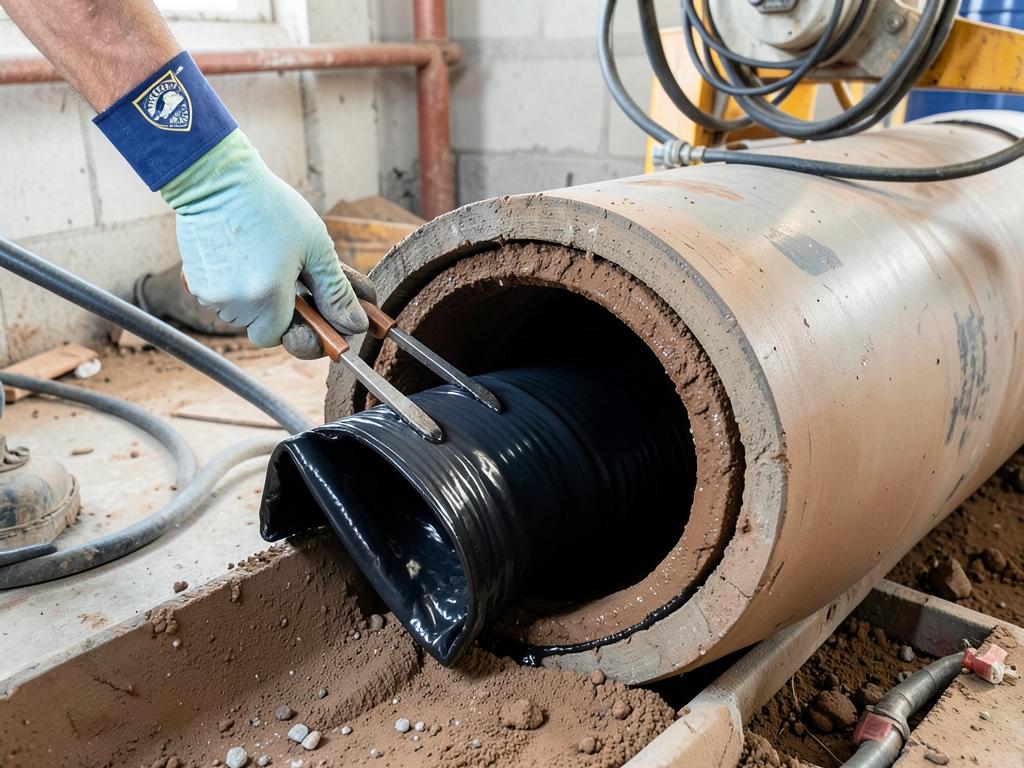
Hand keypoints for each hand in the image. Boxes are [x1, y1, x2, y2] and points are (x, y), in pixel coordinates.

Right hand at [160, 129, 368, 354]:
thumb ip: (336, 291)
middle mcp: (233, 302)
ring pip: (241, 313)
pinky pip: (221, 296)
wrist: (216, 177)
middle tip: (287, 276)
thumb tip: (355, 325)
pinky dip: (236, 283)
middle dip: (278, 309)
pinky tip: (245, 254)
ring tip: (266, 257)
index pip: (280, 339)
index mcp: (265, 296)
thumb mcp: (316, 247)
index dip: (295, 328)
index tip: (308, 311)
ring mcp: (209, 293)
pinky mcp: (194, 280)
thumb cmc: (270, 207)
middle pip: (261, 327)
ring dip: (257, 295)